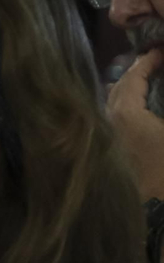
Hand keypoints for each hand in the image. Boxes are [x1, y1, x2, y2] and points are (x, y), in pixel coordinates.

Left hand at [107, 48, 163, 200]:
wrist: (157, 212)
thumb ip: (161, 98)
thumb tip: (161, 74)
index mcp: (125, 114)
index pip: (133, 76)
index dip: (150, 60)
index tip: (162, 50)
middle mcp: (106, 122)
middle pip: (117, 87)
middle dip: (137, 72)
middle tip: (157, 62)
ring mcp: (104, 139)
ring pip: (111, 104)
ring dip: (129, 90)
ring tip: (150, 81)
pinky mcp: (108, 153)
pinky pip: (112, 120)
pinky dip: (125, 108)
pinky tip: (140, 109)